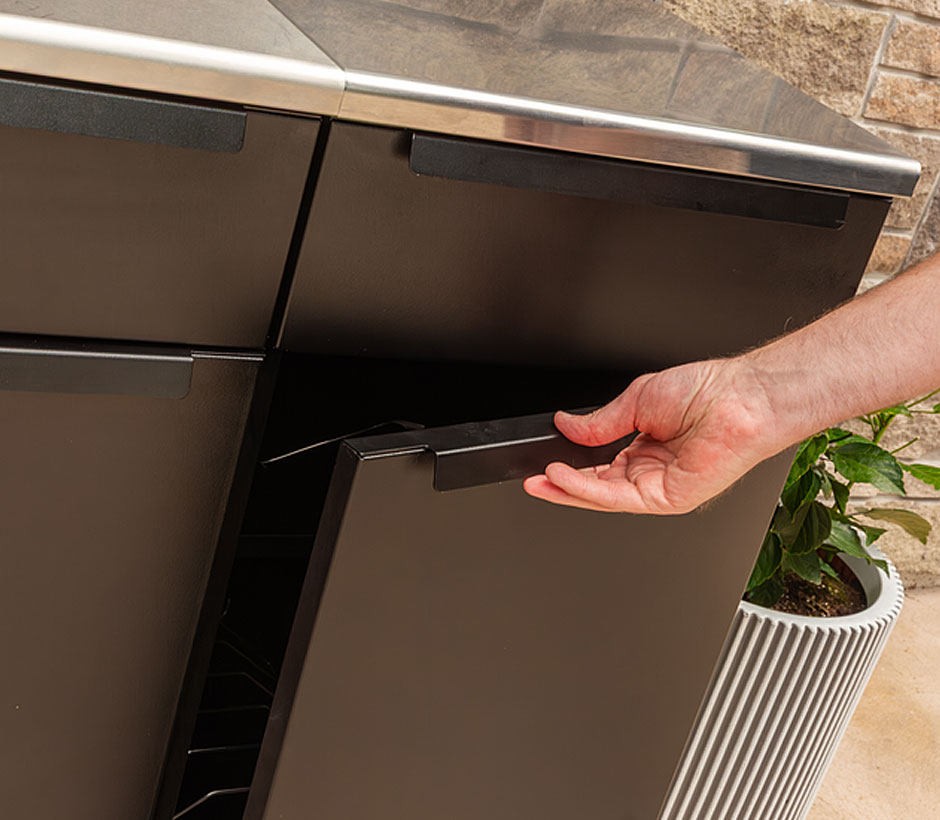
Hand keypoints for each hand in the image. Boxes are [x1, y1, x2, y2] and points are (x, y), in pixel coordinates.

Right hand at [523, 358, 778, 513]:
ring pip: (604, 496)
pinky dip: (588, 490)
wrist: (739, 397)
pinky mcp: (667, 499)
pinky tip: (566, 478)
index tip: (544, 460)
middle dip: (562, 483)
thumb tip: (565, 425)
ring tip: (543, 479)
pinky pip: (619, 498)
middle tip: (533, 478)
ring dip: (570, 488)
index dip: (570, 465)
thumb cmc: (708, 391)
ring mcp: (659, 485)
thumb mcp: (637, 399)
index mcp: (645, 444)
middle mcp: (651, 468)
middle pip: (597, 485)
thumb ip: (598, 422)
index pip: (599, 463)